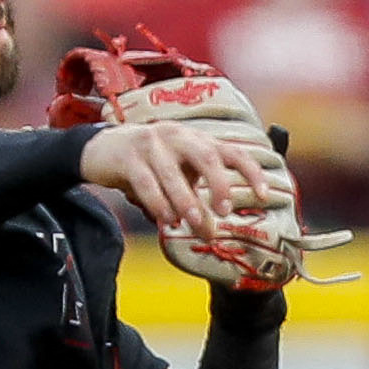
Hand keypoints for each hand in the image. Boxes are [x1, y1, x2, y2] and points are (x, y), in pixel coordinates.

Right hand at [79, 121, 280, 243]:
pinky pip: (147, 183)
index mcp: (197, 140)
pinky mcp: (128, 157)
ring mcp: (152, 144)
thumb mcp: (181, 173)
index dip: (251, 172)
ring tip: (196, 224)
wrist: (104, 149)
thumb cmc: (151, 164)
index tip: (264, 195)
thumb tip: (212, 232)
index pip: (232, 152)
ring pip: (174, 174)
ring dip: (187, 202)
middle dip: (219, 186)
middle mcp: (178, 136)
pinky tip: (168, 221)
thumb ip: (198, 195)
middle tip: (223, 212)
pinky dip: (159, 205)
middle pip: (207, 156)